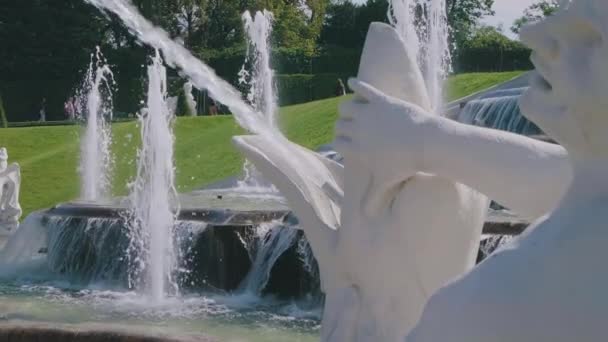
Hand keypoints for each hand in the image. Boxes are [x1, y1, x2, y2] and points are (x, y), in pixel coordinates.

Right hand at [333, 78, 439, 215]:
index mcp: (357, 148)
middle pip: (340, 125)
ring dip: (347, 108)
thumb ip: (374, 199)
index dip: (340, 143)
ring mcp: (368, 113)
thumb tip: (366, 218)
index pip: (338, 143)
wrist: (426, 143)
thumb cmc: (406, 165)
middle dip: (343, 126)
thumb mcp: (387, 184)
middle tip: (348, 126)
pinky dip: (356, 85)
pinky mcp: (380, 100)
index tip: (344, 142)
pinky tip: (352, 82)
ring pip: (346, 106)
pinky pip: (363, 89)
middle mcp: (358, 129)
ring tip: (351, 109)